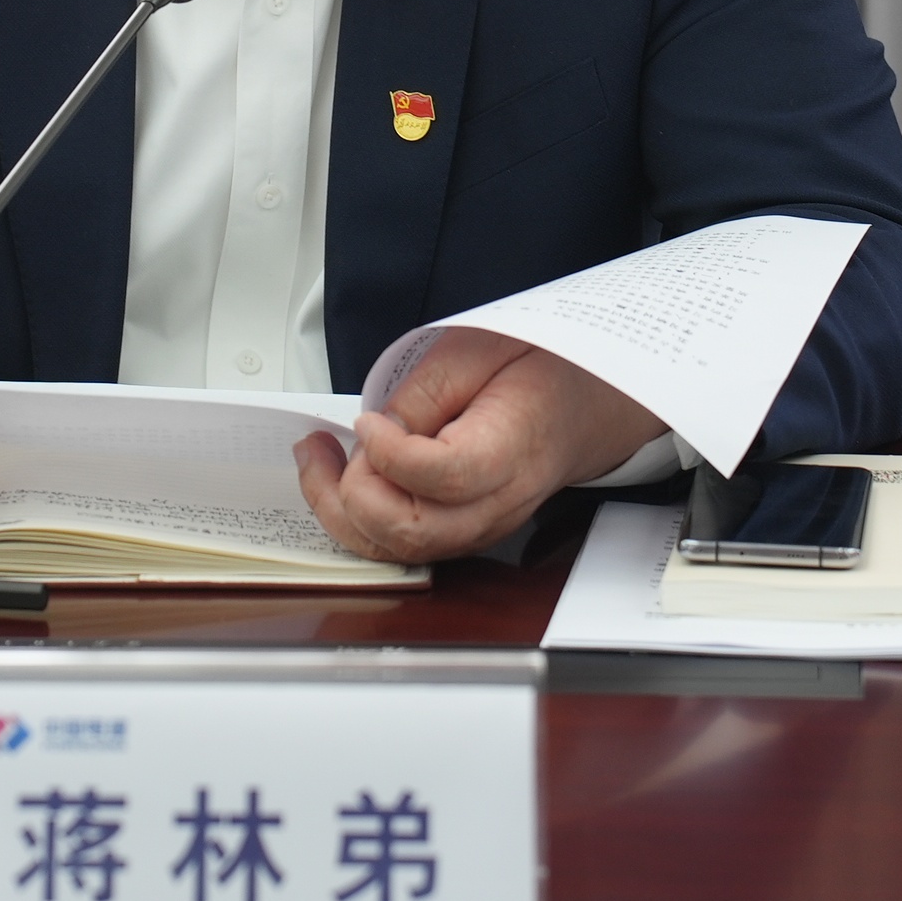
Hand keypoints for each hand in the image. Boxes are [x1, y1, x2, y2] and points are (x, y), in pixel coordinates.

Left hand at [291, 330, 664, 562]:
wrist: (584, 400)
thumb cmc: (536, 368)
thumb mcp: (479, 350)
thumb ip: (425, 395)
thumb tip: (375, 436)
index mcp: (514, 446)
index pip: (448, 476)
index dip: (393, 455)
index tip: (367, 422)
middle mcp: (499, 501)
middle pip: (414, 531)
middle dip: (350, 492)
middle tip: (324, 444)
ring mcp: (481, 526)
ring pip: (399, 550)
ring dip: (341, 510)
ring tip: (317, 459)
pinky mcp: (462, 533)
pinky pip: (401, 545)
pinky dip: (358, 519)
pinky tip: (342, 477)